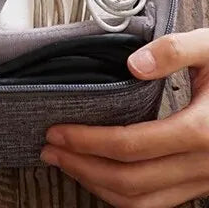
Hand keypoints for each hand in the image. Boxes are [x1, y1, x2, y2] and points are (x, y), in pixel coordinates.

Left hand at [41, 30, 208, 207]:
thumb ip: (173, 50)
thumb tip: (133, 64)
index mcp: (203, 130)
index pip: (132, 145)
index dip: (89, 141)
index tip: (57, 130)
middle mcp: (205, 164)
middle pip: (133, 180)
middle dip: (83, 166)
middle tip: (50, 149)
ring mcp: (205, 179)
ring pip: (145, 201)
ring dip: (98, 186)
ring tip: (66, 163)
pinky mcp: (203, 183)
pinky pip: (160, 202)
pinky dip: (124, 196)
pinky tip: (99, 175)